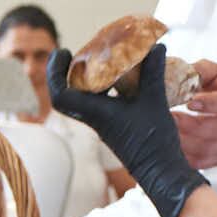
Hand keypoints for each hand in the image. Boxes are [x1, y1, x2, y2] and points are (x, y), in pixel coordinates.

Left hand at [53, 40, 207, 216]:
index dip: (55, 72)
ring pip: (86, 97)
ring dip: (89, 78)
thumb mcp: (155, 101)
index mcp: (96, 114)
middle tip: (79, 53)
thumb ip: (153, 73)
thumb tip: (156, 45)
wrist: (162, 171)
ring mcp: (104, 122)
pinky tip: (124, 76)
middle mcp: (95, 118)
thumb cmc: (154, 141)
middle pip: (69, 93)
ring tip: (102, 59)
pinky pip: (102, 102)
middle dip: (70, 71)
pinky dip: (107, 86)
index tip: (63, 52)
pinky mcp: (115, 125)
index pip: (61, 95)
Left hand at [173, 60, 216, 169]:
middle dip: (188, 125)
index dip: (210, 103)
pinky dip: (185, 159)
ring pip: (207, 149)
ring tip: (163, 133)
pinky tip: (169, 149)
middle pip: (214, 129)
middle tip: (166, 118)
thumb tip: (173, 72)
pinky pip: (203, 162)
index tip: (190, 101)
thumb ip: (199, 71)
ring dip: (183, 143)